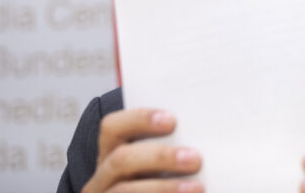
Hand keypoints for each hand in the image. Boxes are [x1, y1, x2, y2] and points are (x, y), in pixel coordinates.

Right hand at [81, 108, 203, 192]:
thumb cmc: (157, 180)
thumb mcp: (155, 164)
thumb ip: (170, 148)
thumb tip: (203, 137)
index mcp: (110, 152)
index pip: (113, 127)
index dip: (140, 119)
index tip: (172, 120)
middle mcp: (101, 177)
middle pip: (121, 159)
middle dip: (160, 157)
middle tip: (195, 159)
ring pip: (125, 191)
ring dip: (164, 188)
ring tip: (197, 188)